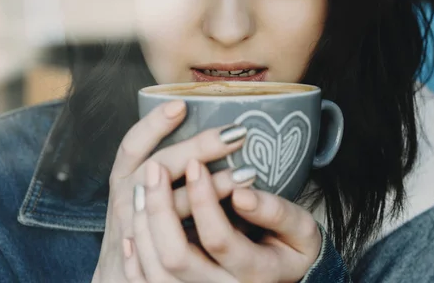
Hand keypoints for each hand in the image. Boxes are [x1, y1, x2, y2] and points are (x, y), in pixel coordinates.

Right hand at [92, 100, 253, 282]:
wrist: (117, 275)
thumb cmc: (136, 220)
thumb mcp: (139, 187)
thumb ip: (162, 162)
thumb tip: (190, 118)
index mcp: (124, 178)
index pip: (132, 145)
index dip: (154, 124)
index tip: (181, 105)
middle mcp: (126, 201)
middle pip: (159, 168)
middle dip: (198, 148)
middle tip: (236, 134)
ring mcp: (137, 231)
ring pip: (174, 208)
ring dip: (211, 190)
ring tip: (246, 174)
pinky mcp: (152, 258)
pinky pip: (182, 245)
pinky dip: (211, 227)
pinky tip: (242, 218)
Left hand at [126, 159, 321, 282]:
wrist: (283, 277)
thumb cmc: (293, 249)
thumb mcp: (301, 230)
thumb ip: (277, 212)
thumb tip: (242, 191)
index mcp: (254, 273)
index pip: (218, 239)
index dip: (203, 199)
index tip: (195, 162)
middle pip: (176, 257)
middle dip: (160, 208)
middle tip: (155, 167)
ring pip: (156, 270)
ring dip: (143, 226)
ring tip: (142, 187)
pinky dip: (135, 256)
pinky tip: (132, 226)